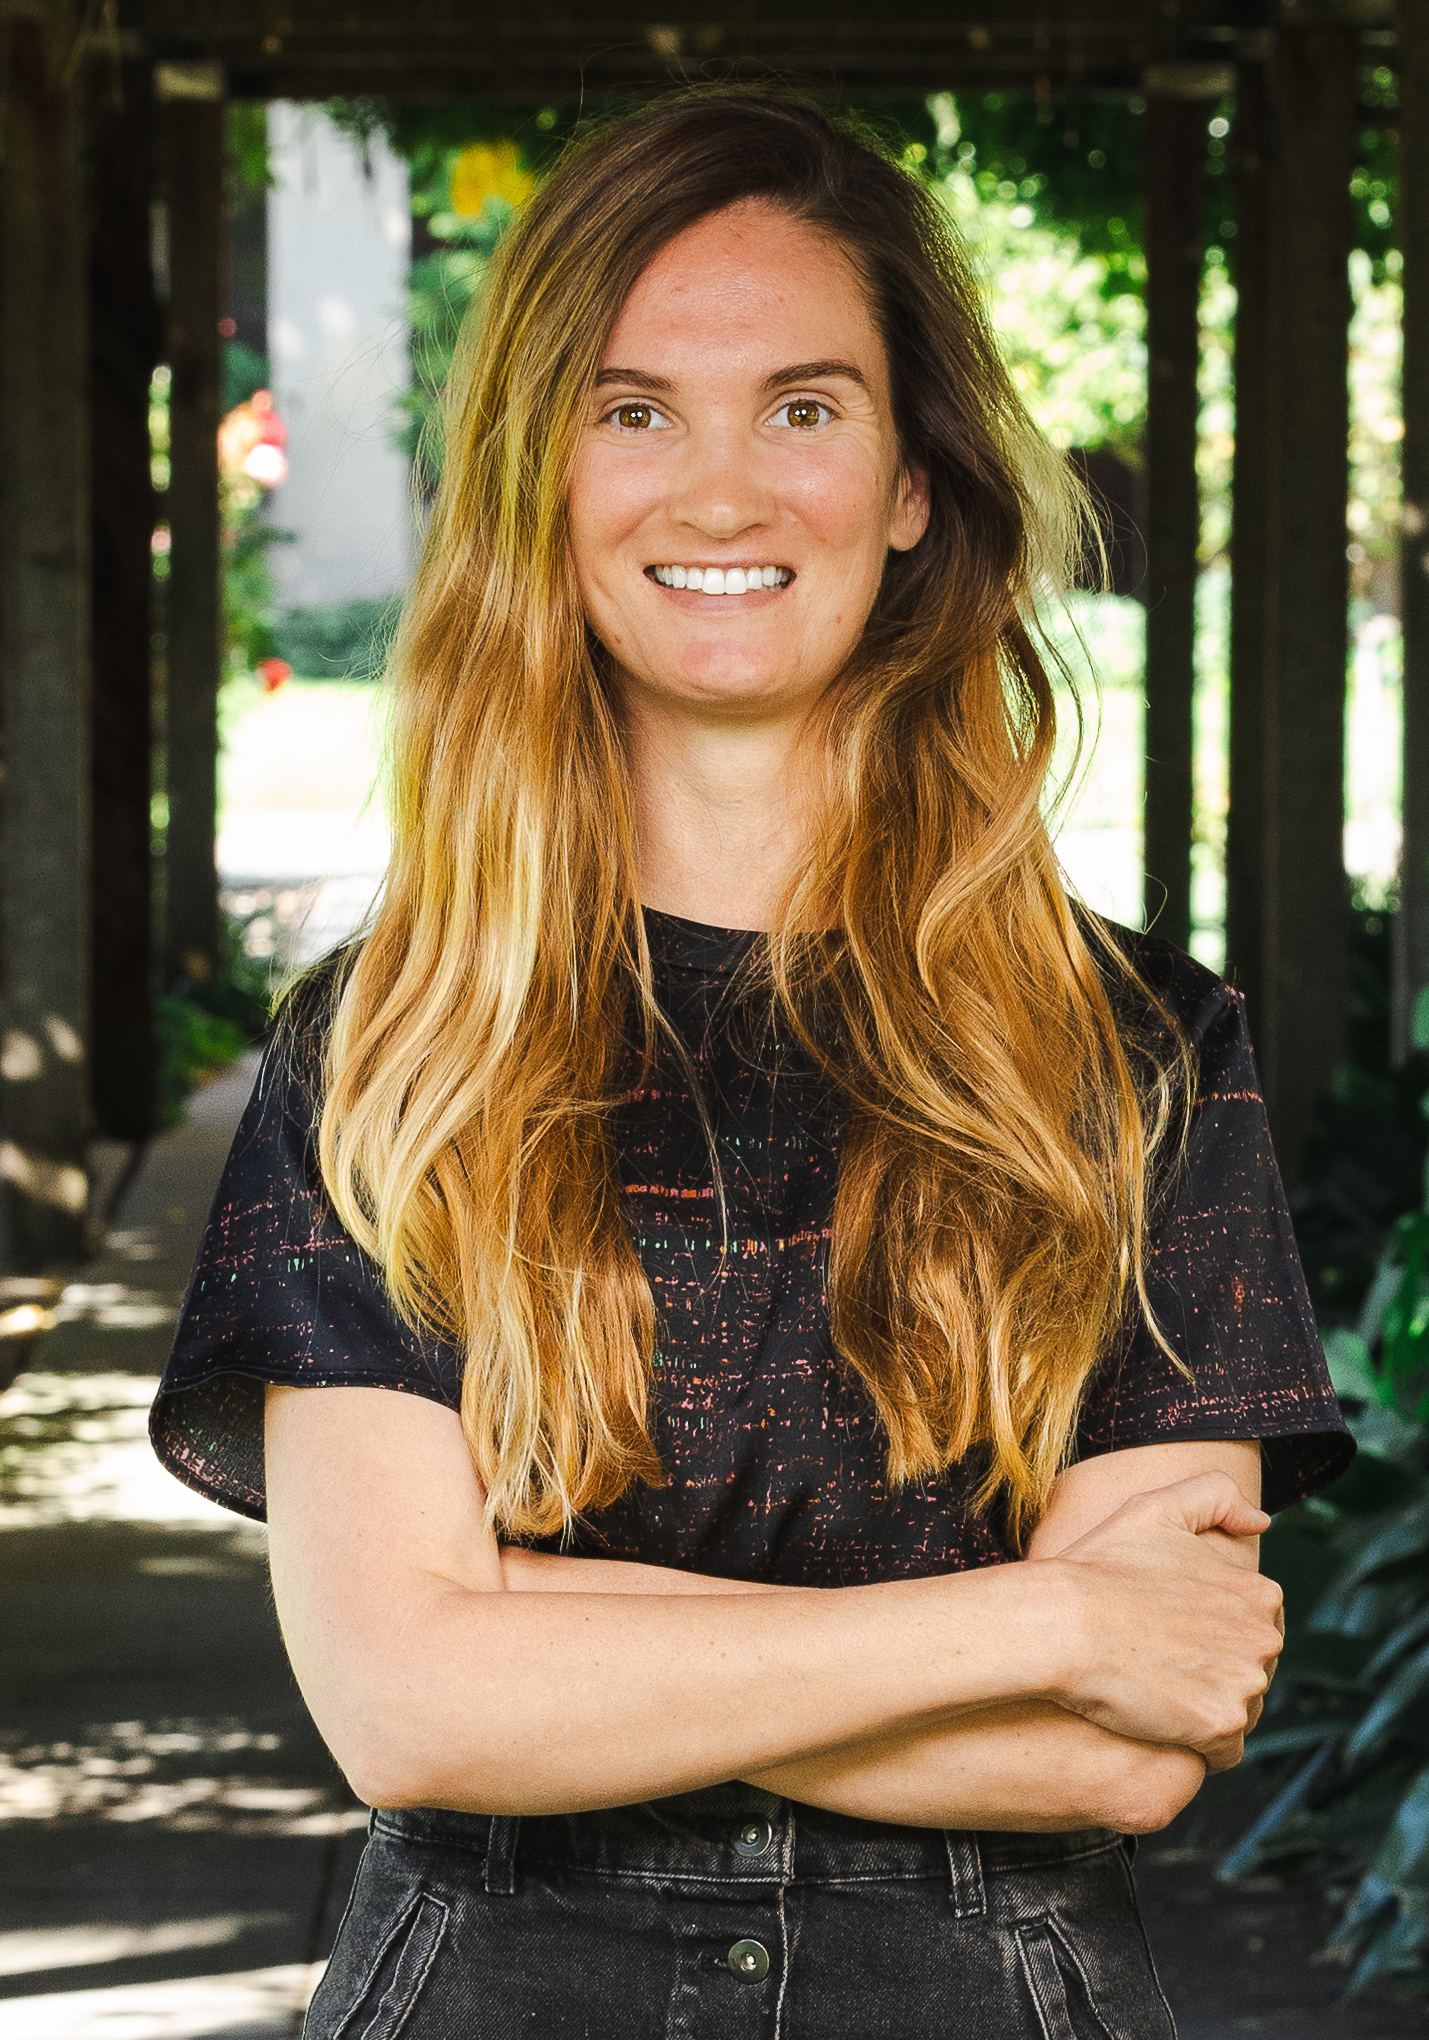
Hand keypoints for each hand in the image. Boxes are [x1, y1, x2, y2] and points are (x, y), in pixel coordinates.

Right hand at [1041, 1471, 1281, 1771]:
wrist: (1062, 1623)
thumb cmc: (1100, 1567)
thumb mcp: (1156, 1509)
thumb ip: (1218, 1497)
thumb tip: (1262, 1522)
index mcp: (1259, 1592)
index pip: (1254, 1630)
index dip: (1211, 1633)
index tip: (1172, 1633)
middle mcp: (1264, 1639)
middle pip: (1251, 1672)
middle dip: (1214, 1672)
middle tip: (1160, 1663)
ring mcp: (1246, 1684)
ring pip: (1238, 1712)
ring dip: (1205, 1708)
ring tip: (1156, 1691)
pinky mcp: (1220, 1725)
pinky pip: (1222, 1752)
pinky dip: (1196, 1745)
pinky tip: (1159, 1723)